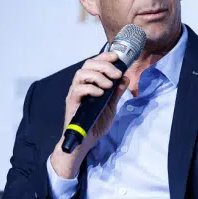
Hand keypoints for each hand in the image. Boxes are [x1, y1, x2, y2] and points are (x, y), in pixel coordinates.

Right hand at [50, 51, 128, 178]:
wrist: (86, 142)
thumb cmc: (96, 123)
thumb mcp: (111, 106)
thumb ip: (117, 92)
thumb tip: (125, 77)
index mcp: (90, 83)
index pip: (95, 63)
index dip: (105, 56)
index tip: (117, 57)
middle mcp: (81, 85)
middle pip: (88, 64)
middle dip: (104, 65)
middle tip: (116, 74)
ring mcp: (75, 93)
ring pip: (81, 74)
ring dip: (97, 75)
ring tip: (108, 85)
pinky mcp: (71, 103)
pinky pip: (78, 89)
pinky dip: (91, 88)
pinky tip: (100, 94)